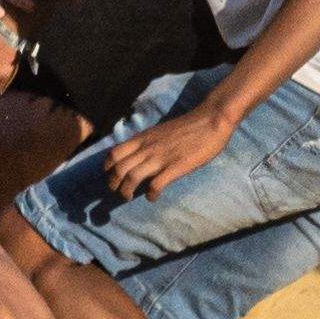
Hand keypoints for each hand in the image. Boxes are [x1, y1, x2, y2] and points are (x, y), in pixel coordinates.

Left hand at [95, 92, 235, 200]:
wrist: (211, 120)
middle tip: (118, 191)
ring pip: (132, 177)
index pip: (115, 153)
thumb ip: (149, 142)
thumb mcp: (160, 131)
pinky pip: (156, 184)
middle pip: (119, 168)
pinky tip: (153, 198)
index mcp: (144, 138)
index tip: (110, 175)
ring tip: (129, 197)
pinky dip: (151, 194)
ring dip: (127, 191)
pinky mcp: (175, 167)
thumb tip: (141, 155)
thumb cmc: (188, 126)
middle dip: (114, 183)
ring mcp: (161, 158)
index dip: (108, 167)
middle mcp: (148, 148)